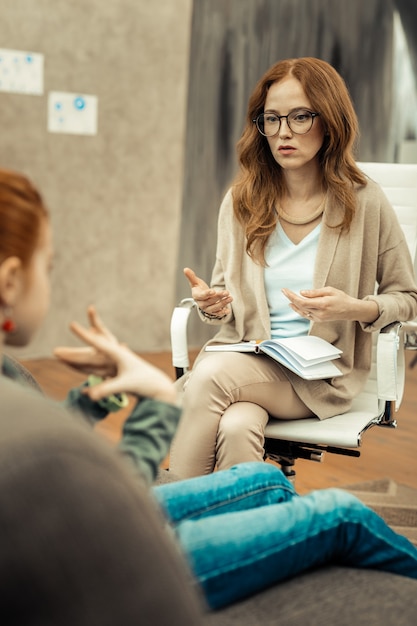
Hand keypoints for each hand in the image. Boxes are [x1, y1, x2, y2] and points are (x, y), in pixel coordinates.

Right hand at [54, 306, 176, 404]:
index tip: (71, 324)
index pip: (96, 343)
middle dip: (72, 353)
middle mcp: (115, 356)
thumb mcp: (125, 385)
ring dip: (77, 360)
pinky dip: (85, 368)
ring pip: (91, 360)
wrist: (159, 388)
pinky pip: (95, 369)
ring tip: (62, 357)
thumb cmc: (145, 384)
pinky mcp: (115, 373)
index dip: (83, 334)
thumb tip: (90, 395)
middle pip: (89, 352)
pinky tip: (76, 371)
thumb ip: (107, 388)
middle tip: (56, 351)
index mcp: (118, 354)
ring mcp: (114, 365)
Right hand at [184, 267, 232, 316]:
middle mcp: (201, 304)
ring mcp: (207, 309)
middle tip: (226, 292)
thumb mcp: (195, 282)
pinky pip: (217, 313)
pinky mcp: (212, 312)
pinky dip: (222, 312)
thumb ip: (191, 276)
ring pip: (215, 307)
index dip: (207, 293)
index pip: (202, 295)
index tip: (213, 291)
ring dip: (223, 303)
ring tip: (230, 298)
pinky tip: (228, 310)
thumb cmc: (199, 289)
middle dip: (219, 297)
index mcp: (197, 296)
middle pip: (210, 301)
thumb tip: (185, 269)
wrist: (202, 298)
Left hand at [281, 287, 378, 322]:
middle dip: (290, 298)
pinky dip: (299, 310)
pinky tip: (294, 305)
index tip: (285, 290)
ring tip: (287, 297)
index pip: (302, 302)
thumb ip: (315, 292)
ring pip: (301, 312)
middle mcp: (319, 313)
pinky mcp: (318, 320)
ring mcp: (318, 318)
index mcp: (322, 304)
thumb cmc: (341, 298)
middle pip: (300, 306)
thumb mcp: (329, 290)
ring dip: (293, 305)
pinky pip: (305, 315)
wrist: (350, 310)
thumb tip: (302, 293)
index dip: (291, 296)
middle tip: (284, 291)